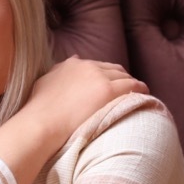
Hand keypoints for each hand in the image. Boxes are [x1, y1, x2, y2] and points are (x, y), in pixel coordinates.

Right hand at [26, 57, 147, 140]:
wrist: (42, 123)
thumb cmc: (39, 110)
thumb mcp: (45, 82)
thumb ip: (59, 72)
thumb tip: (72, 60)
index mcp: (72, 64)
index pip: (96, 65)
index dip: (105, 74)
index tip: (109, 82)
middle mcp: (86, 66)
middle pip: (112, 68)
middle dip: (120, 76)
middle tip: (127, 87)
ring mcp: (98, 77)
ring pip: (123, 76)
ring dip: (131, 83)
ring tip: (138, 91)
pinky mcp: (108, 90)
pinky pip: (130, 86)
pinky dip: (139, 88)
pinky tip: (144, 94)